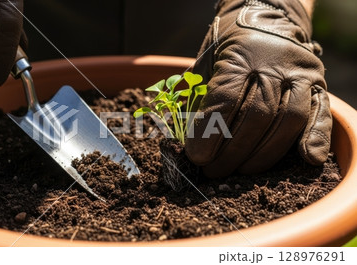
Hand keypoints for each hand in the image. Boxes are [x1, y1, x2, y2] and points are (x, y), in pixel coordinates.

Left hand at [185, 0, 331, 177]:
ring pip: (288, 120)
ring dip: (264, 154)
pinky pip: (320, 113)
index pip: (225, 101)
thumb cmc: (226, 48)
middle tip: (214, 171)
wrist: (264, 18)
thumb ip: (196, 97)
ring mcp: (300, 73)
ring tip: (240, 171)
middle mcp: (275, 63)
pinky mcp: (318, 83)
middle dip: (232, 152)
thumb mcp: (203, 63)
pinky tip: (306, 159)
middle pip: (257, 116)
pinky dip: (316, 137)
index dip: (210, 134)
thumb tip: (183, 140)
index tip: (196, 157)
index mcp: (240, 55)